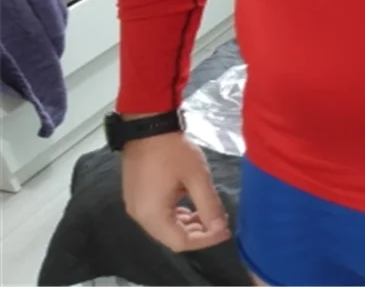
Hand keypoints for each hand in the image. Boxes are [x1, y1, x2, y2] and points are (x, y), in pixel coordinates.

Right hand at [122, 132, 230, 251]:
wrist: (147, 125)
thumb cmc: (173, 151)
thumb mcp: (197, 177)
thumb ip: (209, 205)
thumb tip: (220, 229)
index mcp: (152, 216)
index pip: (181, 242)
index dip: (206, 240)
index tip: (225, 231)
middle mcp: (140, 216)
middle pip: (171, 237)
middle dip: (198, 232)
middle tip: (219, 221)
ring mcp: (135, 206)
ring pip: (165, 227)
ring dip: (187, 223)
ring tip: (208, 212)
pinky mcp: (136, 196)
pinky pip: (158, 214)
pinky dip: (176, 214)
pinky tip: (190, 204)